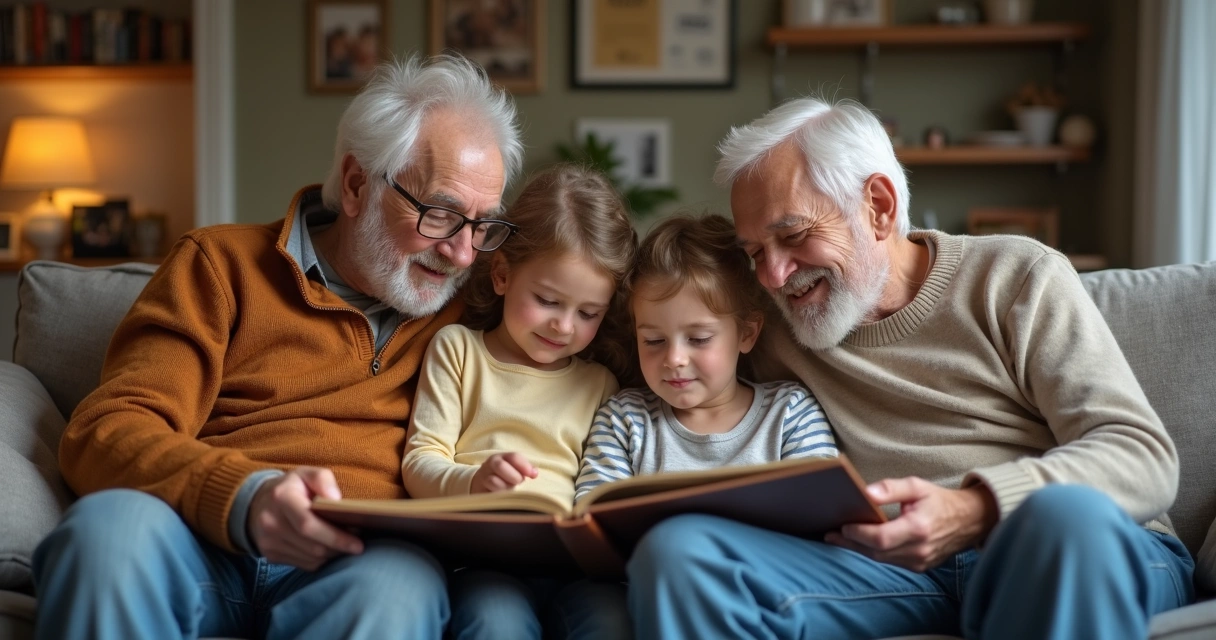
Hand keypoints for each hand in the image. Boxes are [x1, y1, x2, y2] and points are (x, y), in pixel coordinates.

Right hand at [248, 467, 364, 570]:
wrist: (257, 504)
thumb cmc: (291, 487)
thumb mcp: (306, 473)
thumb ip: (323, 479)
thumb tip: (336, 500)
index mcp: (282, 498)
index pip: (309, 524)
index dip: (335, 537)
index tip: (358, 543)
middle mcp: (271, 522)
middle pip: (313, 546)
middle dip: (339, 548)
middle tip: (358, 545)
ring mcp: (269, 542)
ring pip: (311, 559)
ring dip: (332, 555)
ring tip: (344, 545)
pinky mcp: (271, 555)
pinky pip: (304, 565)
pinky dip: (321, 560)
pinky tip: (328, 549)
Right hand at [470, 452, 537, 492]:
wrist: (481, 483)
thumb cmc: (505, 476)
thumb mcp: (514, 469)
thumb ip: (525, 469)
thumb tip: (534, 473)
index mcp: (503, 457)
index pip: (514, 457)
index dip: (525, 466)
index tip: (533, 476)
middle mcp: (491, 464)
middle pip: (500, 466)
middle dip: (514, 477)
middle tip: (519, 484)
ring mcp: (483, 477)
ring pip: (493, 481)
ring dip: (506, 488)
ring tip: (511, 492)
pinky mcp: (479, 490)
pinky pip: (488, 494)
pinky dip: (498, 496)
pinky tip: (503, 498)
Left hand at [824, 477, 998, 571]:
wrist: (970, 521)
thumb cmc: (940, 501)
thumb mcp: (917, 486)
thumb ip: (891, 488)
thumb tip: (866, 492)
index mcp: (918, 528)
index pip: (880, 538)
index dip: (858, 534)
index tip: (842, 525)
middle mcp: (919, 549)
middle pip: (876, 552)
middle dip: (851, 543)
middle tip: (830, 534)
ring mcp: (920, 561)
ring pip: (881, 559)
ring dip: (859, 550)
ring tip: (839, 538)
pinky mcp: (920, 567)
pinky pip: (890, 562)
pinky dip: (874, 553)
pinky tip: (861, 544)